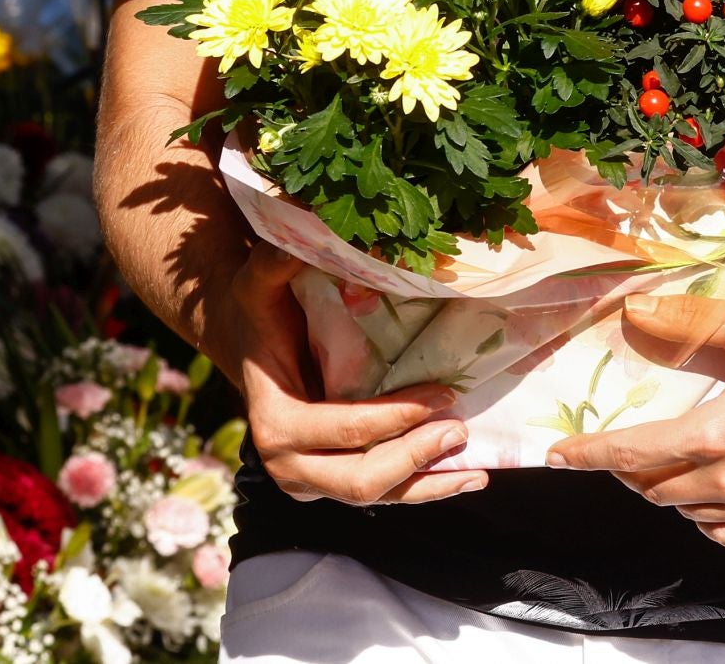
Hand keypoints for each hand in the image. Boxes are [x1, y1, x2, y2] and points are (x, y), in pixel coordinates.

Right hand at [226, 245, 485, 504]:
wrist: (248, 344)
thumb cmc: (260, 309)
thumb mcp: (259, 283)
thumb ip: (276, 261)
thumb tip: (308, 229)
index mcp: (275, 423)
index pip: (342, 430)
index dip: (393, 418)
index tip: (442, 394)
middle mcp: (290, 465)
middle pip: (360, 480)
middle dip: (413, 457)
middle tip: (459, 427)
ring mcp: (313, 481)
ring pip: (378, 496)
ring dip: (428, 483)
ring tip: (476, 469)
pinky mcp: (335, 482)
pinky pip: (385, 494)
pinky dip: (425, 488)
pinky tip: (467, 478)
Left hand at [547, 295, 724, 546]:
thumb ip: (690, 320)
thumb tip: (633, 311)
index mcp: (720, 432)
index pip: (634, 453)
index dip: (589, 455)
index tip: (557, 456)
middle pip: (652, 487)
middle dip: (628, 466)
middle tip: (624, 441)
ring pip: (683, 511)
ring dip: (665, 486)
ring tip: (675, 452)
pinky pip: (718, 533)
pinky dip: (700, 514)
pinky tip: (707, 485)